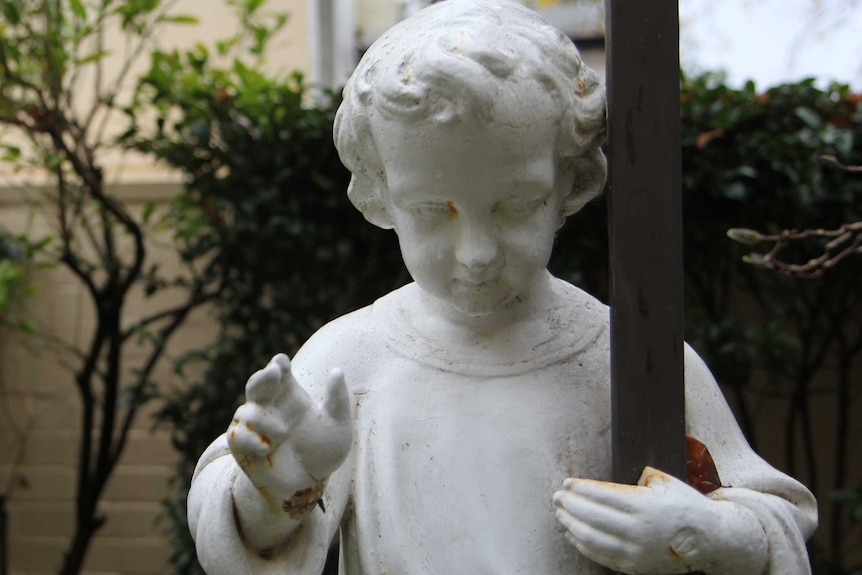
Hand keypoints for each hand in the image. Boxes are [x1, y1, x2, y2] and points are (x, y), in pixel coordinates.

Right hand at [228, 354, 352, 508]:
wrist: (309, 485)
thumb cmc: (323, 451)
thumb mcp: (338, 426)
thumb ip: (338, 400)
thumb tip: (337, 370)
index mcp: (290, 394)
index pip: (279, 370)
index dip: (278, 364)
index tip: (280, 363)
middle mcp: (270, 405)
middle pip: (257, 382)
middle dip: (262, 377)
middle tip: (274, 373)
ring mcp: (254, 425)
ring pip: (247, 411)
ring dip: (264, 421)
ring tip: (282, 434)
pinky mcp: (242, 445)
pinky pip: (237, 435)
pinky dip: (250, 440)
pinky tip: (267, 448)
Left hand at [554, 467, 729, 573]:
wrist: (711, 539)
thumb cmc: (684, 505)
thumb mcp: (664, 483)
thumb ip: (635, 479)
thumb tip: (601, 481)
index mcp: (646, 506)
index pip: (603, 495)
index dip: (581, 489)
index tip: (567, 483)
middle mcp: (639, 531)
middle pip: (593, 517)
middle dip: (570, 505)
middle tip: (557, 496)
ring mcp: (636, 552)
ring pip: (593, 539)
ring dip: (571, 524)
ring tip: (560, 513)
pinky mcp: (634, 566)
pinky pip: (601, 556)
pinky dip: (582, 544)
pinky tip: (572, 532)